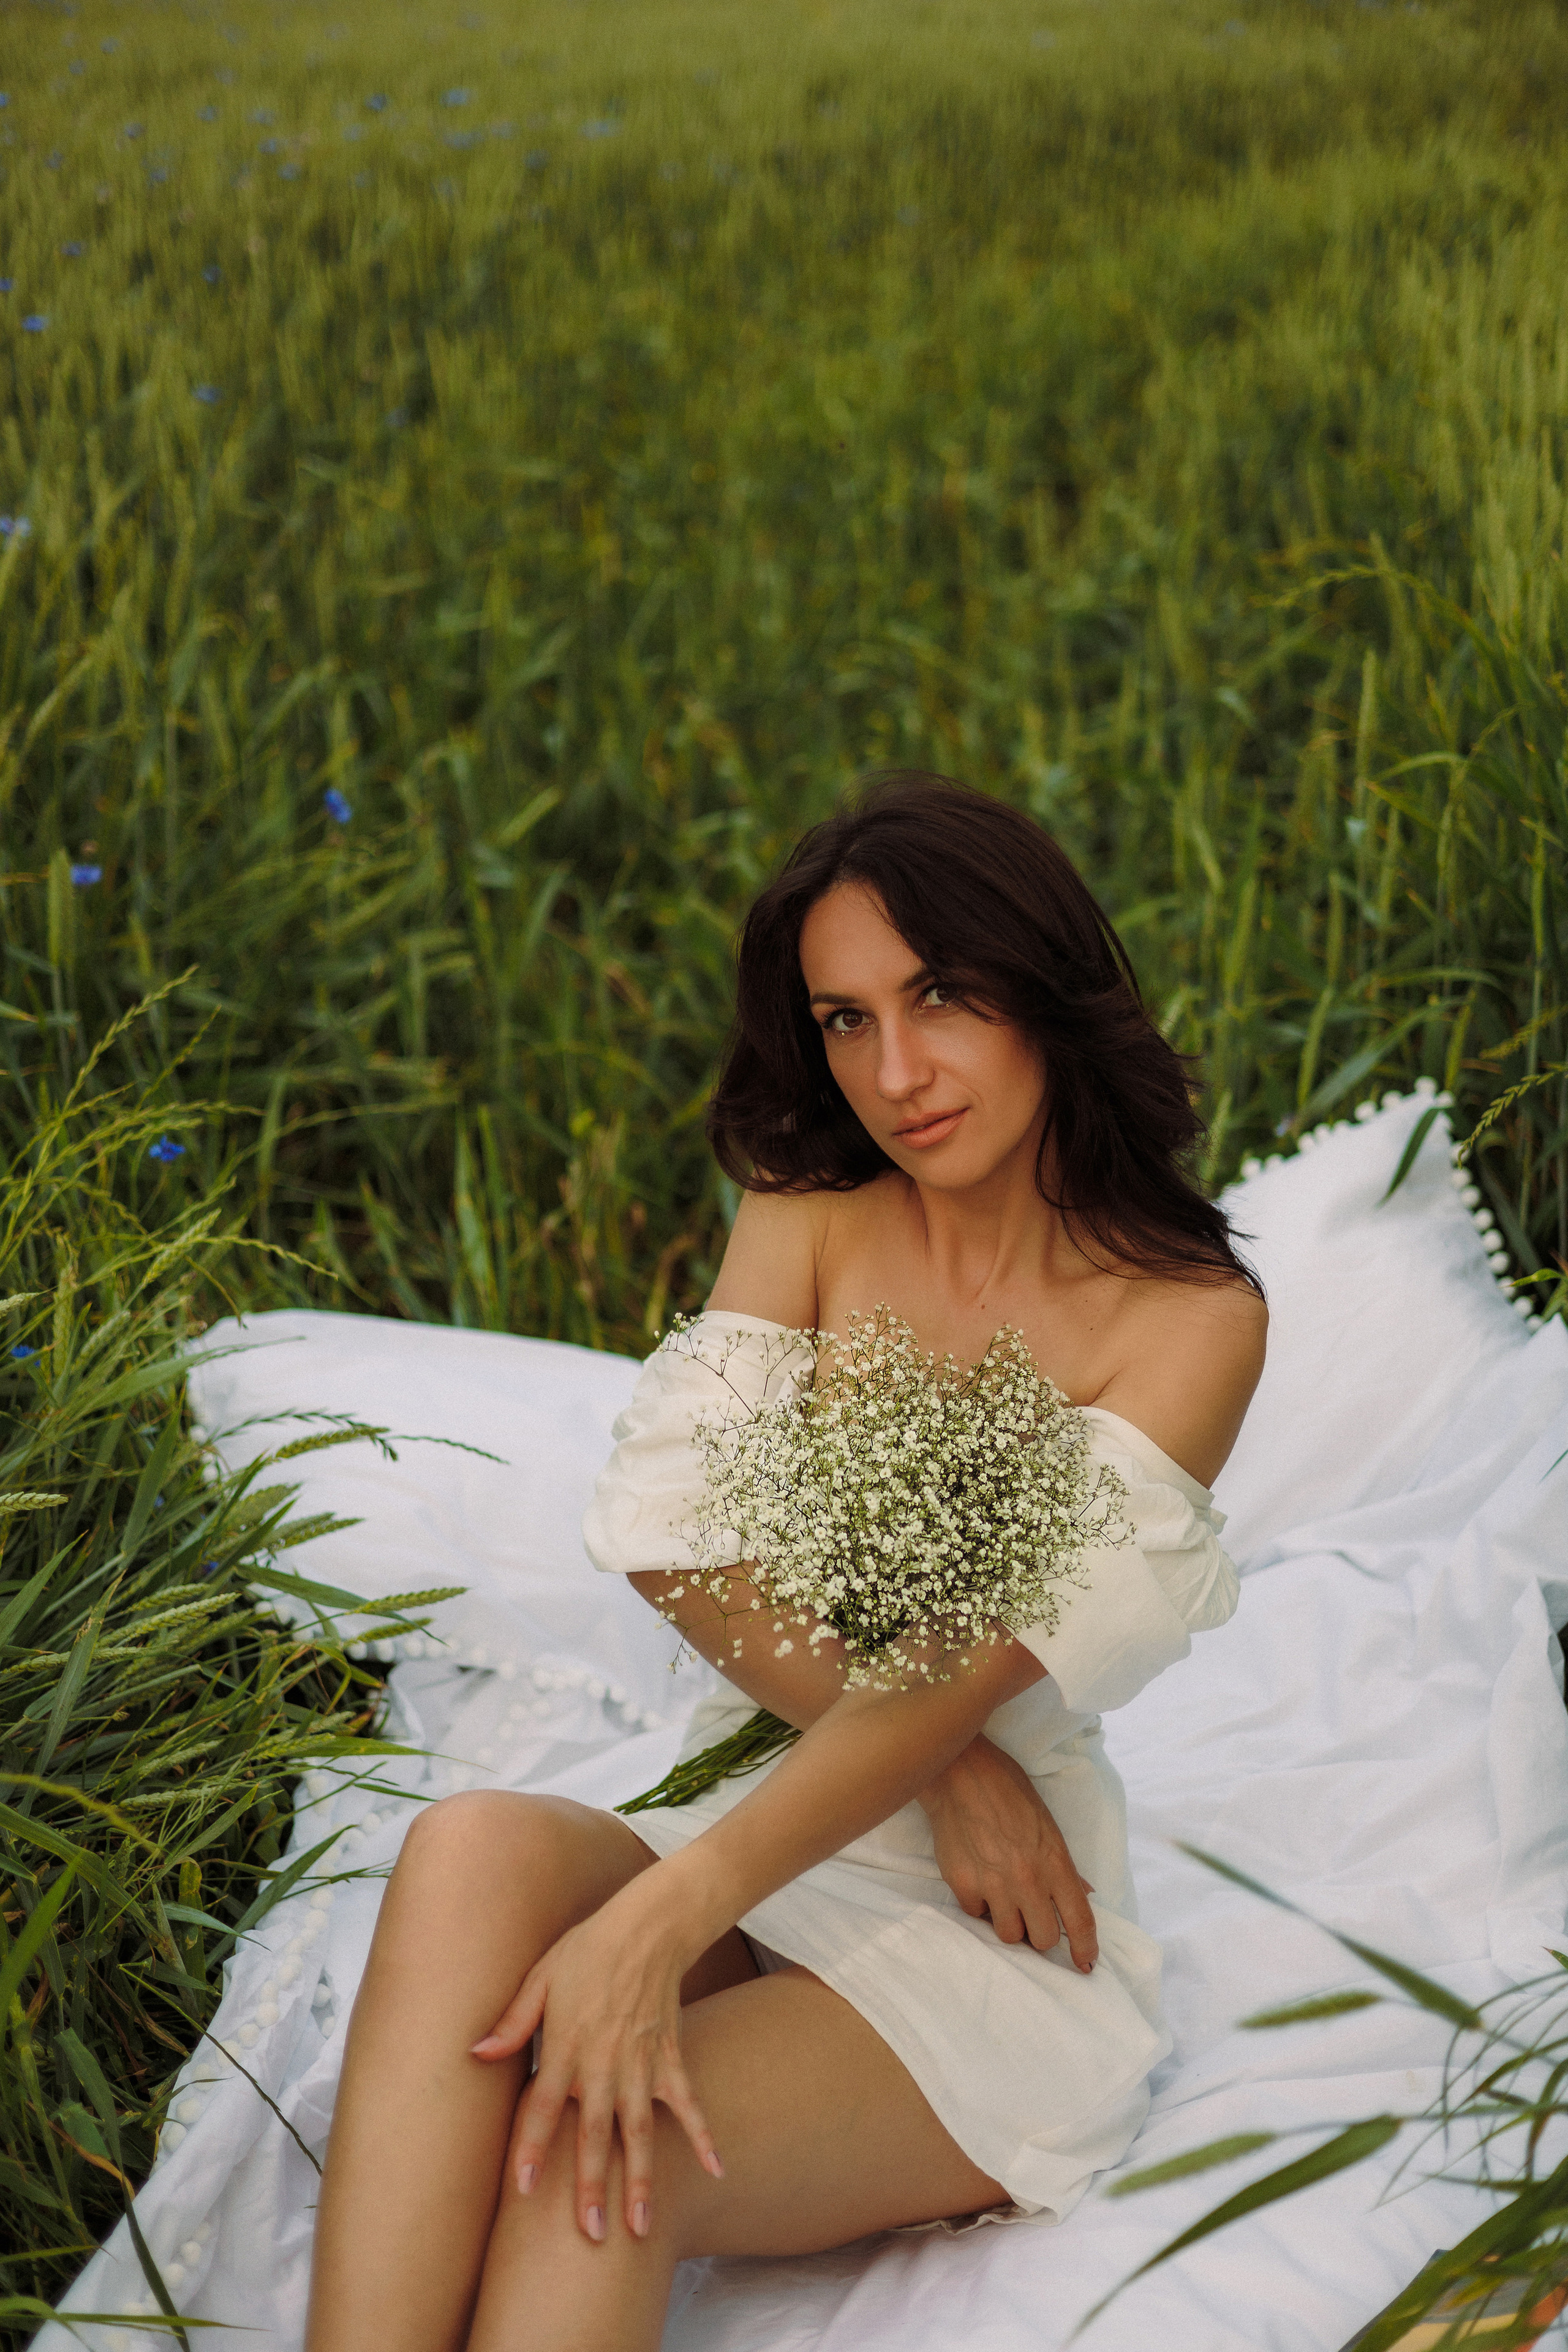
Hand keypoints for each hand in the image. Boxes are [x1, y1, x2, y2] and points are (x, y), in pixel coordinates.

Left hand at [470, 1876, 723, 2241]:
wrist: (648, 1926)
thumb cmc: (587, 1950)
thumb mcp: (540, 1977)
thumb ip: (512, 2021)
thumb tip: (476, 2052)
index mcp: (567, 2045)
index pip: (543, 2106)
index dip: (531, 2146)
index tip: (522, 2189)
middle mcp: (604, 2062)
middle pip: (593, 2133)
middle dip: (590, 2185)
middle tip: (591, 2235)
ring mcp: (641, 2064)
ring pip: (638, 2131)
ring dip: (639, 2179)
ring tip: (640, 2226)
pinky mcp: (669, 2058)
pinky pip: (688, 2103)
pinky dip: (702, 2135)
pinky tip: (716, 2170)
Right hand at [920, 1737, 1097, 1971]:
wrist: (960, 1773)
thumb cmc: (1008, 1790)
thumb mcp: (1047, 1824)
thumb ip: (1064, 1865)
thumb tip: (1084, 1893)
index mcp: (1055, 1862)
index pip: (1079, 1920)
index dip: (1086, 1950)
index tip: (1085, 1965)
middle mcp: (1028, 1879)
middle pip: (1044, 1939)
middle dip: (1041, 1935)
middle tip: (1034, 1920)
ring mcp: (993, 1884)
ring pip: (1009, 1935)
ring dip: (1010, 1924)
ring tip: (1004, 1903)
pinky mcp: (963, 1884)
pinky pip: (976, 1915)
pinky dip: (980, 1906)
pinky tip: (979, 1883)